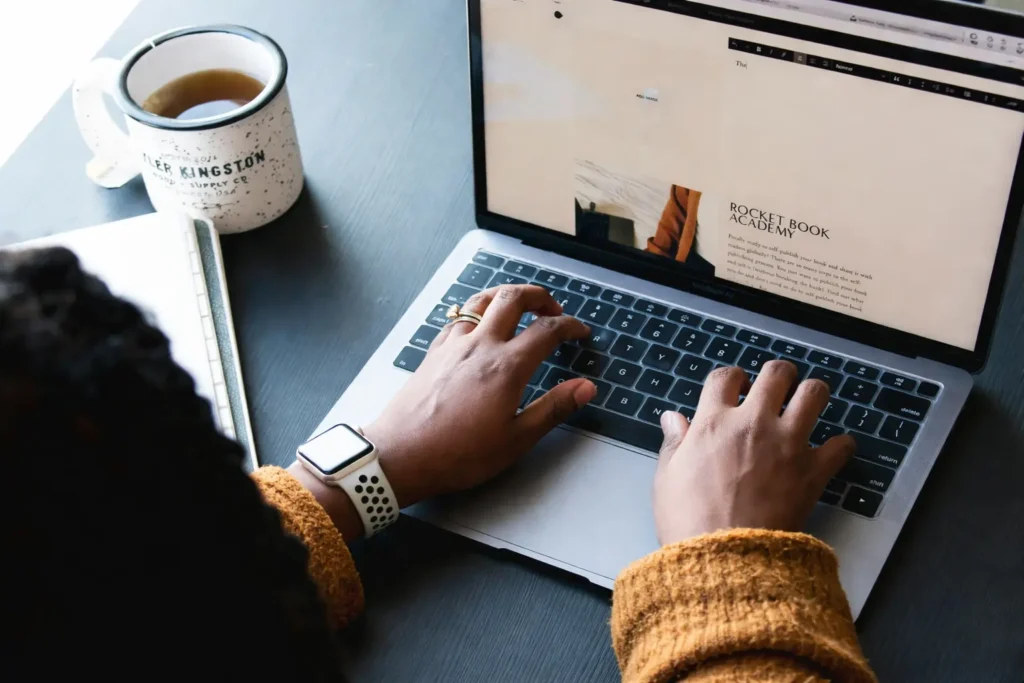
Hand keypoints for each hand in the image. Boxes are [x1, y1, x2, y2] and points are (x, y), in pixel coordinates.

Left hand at [364, 284, 595, 508]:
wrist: (400, 456)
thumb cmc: (457, 454)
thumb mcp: (516, 440)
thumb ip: (553, 408)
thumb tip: (585, 388)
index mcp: (506, 366)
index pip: (547, 330)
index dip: (569, 325)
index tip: (579, 331)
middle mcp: (480, 345)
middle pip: (513, 298)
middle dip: (538, 295)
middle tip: (552, 308)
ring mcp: (452, 345)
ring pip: (481, 301)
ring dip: (505, 295)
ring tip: (518, 305)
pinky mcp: (433, 353)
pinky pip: (457, 318)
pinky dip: (476, 312)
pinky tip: (477, 325)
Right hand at [653, 361, 855, 544]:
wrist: (726, 558)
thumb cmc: (689, 522)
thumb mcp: (666, 479)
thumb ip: (674, 443)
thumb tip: (673, 418)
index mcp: (714, 423)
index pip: (725, 377)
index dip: (731, 378)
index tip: (734, 386)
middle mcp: (753, 424)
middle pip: (776, 374)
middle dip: (777, 375)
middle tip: (776, 387)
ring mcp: (787, 444)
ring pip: (814, 394)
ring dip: (812, 394)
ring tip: (807, 403)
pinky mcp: (813, 471)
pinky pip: (841, 445)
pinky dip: (840, 446)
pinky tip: (832, 450)